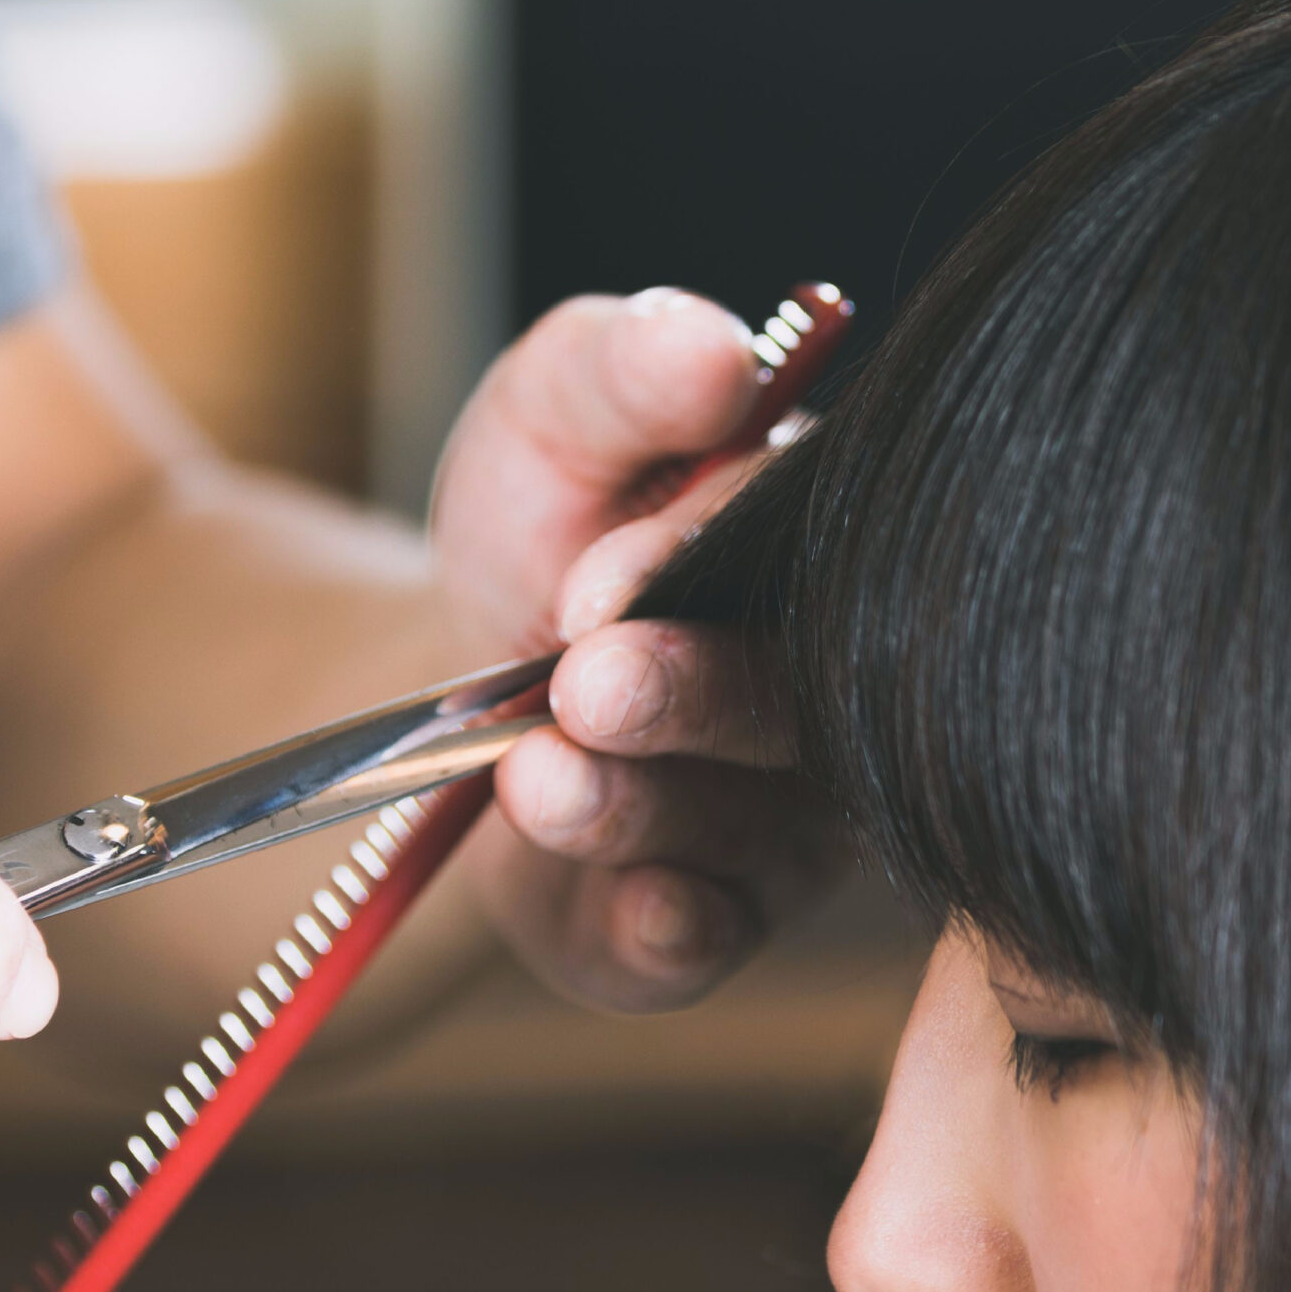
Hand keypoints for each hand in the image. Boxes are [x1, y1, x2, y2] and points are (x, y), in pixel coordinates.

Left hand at [427, 289, 840, 1011]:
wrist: (455, 693)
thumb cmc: (542, 532)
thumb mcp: (552, 416)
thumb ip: (623, 372)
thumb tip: (716, 350)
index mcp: (819, 544)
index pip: (798, 546)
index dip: (697, 562)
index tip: (595, 582)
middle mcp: (835, 689)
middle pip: (789, 704)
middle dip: (684, 695)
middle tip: (586, 685)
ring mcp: (789, 817)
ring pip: (741, 829)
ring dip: (632, 804)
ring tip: (531, 775)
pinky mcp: (718, 920)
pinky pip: (712, 940)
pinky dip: (668, 928)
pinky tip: (631, 904)